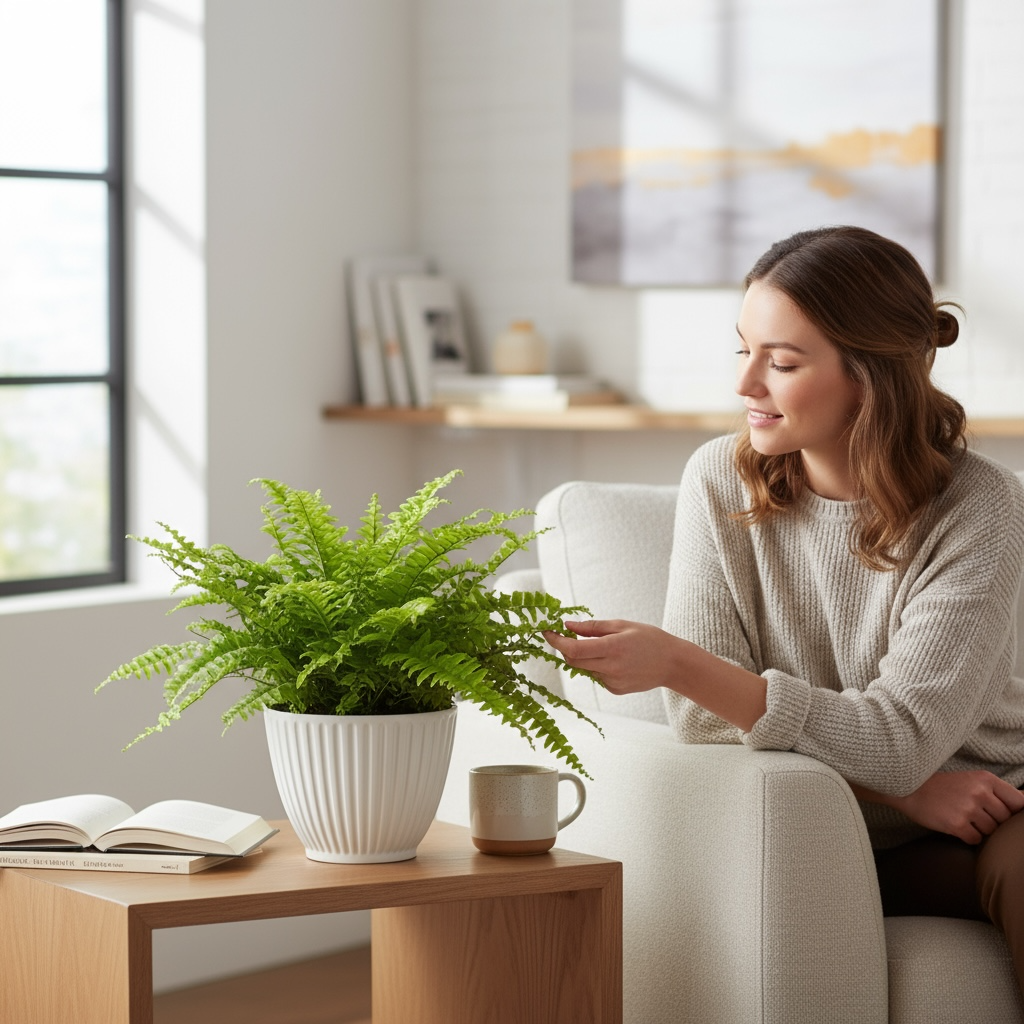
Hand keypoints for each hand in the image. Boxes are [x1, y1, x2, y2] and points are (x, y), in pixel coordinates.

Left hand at [543, 619, 682, 694]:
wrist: (672, 664)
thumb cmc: (649, 639)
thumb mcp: (622, 625)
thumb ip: (592, 627)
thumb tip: (567, 625)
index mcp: (612, 648)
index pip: (573, 649)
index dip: (556, 641)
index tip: (547, 631)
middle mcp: (610, 668)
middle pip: (573, 661)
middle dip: (566, 648)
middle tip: (569, 635)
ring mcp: (612, 682)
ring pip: (584, 668)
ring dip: (584, 657)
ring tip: (605, 647)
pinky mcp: (615, 690)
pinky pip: (596, 676)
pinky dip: (597, 666)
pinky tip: (617, 661)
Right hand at [893, 771, 1023, 844]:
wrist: (908, 788)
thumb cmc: (942, 786)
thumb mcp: (971, 780)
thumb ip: (997, 791)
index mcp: (985, 779)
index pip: (1019, 801)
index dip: (1015, 812)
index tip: (1004, 814)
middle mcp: (979, 792)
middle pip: (1004, 820)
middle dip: (993, 821)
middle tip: (974, 814)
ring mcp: (968, 808)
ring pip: (991, 831)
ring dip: (980, 829)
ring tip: (963, 818)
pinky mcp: (956, 824)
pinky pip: (975, 839)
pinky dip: (967, 836)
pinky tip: (955, 825)